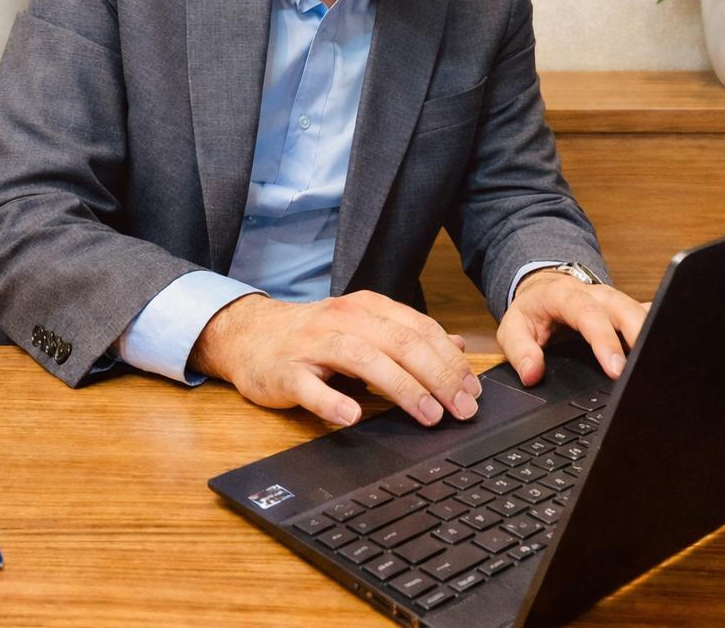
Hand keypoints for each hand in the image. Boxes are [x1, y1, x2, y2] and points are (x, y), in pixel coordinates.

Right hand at [190, 289, 479, 428]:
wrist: (251, 335)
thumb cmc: (315, 337)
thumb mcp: (365, 329)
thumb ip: (409, 336)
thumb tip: (458, 347)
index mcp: (367, 307)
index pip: (418, 329)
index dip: (450, 360)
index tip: (473, 391)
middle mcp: (343, 318)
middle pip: (399, 342)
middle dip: (437, 376)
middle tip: (462, 408)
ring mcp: (313, 343)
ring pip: (364, 359)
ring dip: (401, 387)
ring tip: (429, 415)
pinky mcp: (285, 370)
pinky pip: (310, 386)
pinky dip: (331, 401)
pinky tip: (352, 416)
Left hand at [497, 269, 649, 387]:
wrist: (545, 288)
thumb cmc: (533, 311)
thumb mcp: (514, 326)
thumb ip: (519, 350)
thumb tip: (532, 374)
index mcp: (566, 296)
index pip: (588, 315)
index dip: (604, 341)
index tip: (616, 369)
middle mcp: (596, 295)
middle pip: (624, 308)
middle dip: (640, 335)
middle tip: (648, 369)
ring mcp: (615, 302)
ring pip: (641, 312)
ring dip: (653, 334)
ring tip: (664, 365)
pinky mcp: (627, 311)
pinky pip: (648, 316)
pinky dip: (661, 330)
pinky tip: (673, 349)